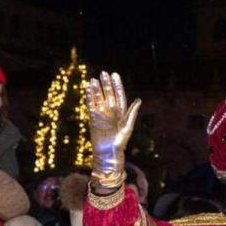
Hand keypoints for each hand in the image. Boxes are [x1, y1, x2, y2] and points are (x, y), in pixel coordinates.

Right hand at [84, 72, 140, 188]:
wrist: (108, 153)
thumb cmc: (120, 142)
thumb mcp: (128, 126)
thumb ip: (132, 113)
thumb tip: (139, 99)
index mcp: (121, 112)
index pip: (119, 95)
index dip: (117, 85)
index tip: (114, 74)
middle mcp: (111, 111)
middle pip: (108, 94)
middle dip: (106, 84)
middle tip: (103, 73)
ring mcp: (102, 114)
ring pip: (98, 98)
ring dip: (96, 89)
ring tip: (93, 79)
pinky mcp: (93, 118)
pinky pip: (91, 105)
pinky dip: (89, 97)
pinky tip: (87, 88)